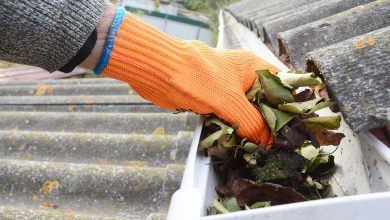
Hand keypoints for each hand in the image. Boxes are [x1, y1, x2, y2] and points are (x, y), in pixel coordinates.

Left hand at [90, 10, 279, 144]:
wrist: (158, 72)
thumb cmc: (195, 76)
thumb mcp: (229, 101)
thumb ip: (251, 121)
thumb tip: (266, 141)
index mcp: (254, 68)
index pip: (283, 86)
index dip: (290, 106)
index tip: (293, 128)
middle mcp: (244, 78)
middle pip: (264, 102)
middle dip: (269, 122)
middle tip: (276, 144)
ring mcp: (228, 90)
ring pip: (246, 112)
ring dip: (250, 128)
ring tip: (259, 147)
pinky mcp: (213, 101)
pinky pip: (229, 117)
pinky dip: (233, 129)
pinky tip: (238, 143)